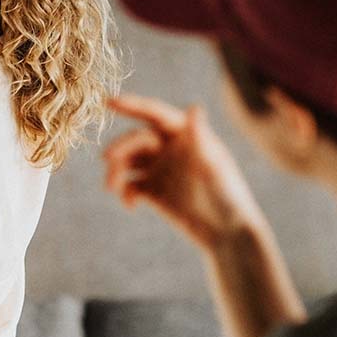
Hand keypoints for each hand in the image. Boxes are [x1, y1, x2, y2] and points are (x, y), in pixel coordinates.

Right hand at [103, 94, 266, 250]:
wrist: (228, 234)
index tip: (109, 102)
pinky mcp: (153, 192)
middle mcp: (170, 148)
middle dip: (121, 147)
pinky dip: (125, 192)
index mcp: (186, 134)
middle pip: (137, 139)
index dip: (132, 105)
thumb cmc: (229, 197)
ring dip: (116, 170)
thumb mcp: (215, 167)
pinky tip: (130, 205)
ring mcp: (161, 169)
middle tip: (107, 159)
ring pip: (128, 161)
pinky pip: (130, 185)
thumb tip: (194, 107)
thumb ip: (201, 138)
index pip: (155, 114)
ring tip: (111, 187)